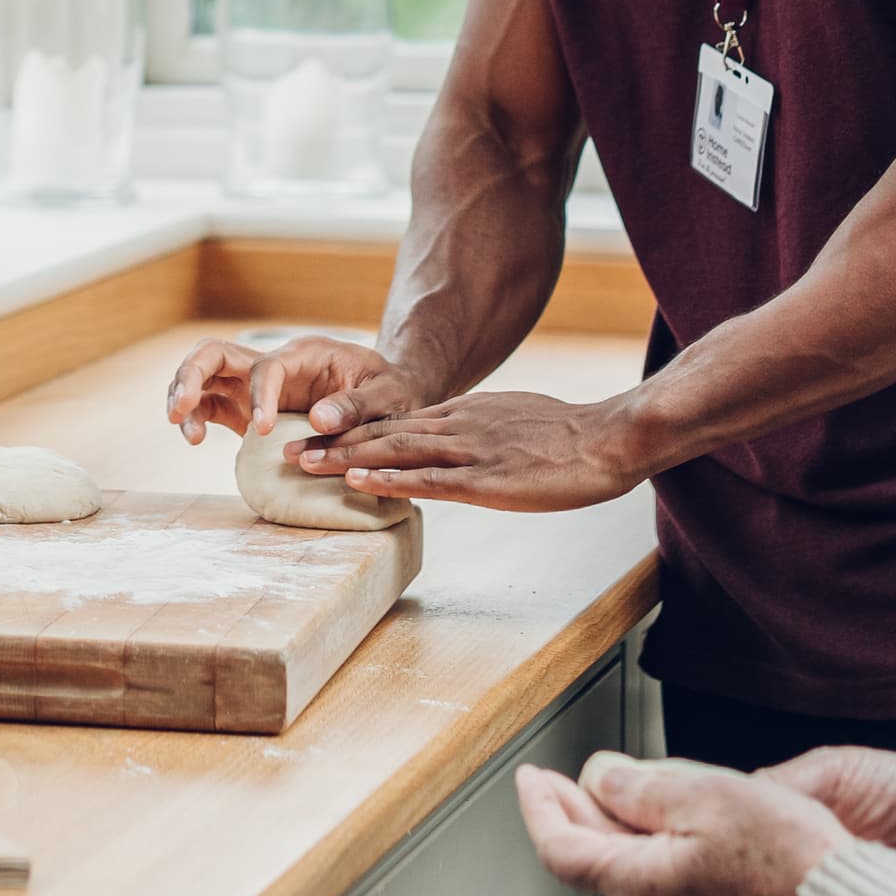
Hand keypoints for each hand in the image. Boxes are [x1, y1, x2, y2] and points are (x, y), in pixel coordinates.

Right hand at [162, 333, 423, 444]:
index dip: (258, 394)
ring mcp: (254, 387)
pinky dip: (196, 417)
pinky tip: (194, 438)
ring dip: (185, 398)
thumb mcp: (388, 394)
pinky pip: (210, 406)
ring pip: (204, 377)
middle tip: (181, 409)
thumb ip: (357, 405)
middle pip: (214, 354)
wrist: (386, 398)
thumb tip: (319, 419)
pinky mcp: (246, 409)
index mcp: (303, 355)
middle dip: (191, 376)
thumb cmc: (389, 389)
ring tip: (186, 432)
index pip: (266, 366)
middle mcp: (272, 366)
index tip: (263, 429)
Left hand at [302, 389, 643, 510]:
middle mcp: (459, 425)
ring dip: (345, 458)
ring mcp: (471, 451)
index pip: (396, 420)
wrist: (609, 437)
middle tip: (286, 450)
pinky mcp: (488, 479)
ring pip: (395, 450)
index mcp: (465, 413)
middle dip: (331, 442)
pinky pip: (430, 478)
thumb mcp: (515, 420)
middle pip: (383, 431)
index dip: (352, 429)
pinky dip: (390, 479)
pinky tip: (360, 482)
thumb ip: (481, 430)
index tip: (314, 436)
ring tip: (303, 464)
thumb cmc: (570, 436)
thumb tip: (457, 444)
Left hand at [513, 752, 843, 895]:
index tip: (531, 779)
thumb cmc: (788, 857)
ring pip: (637, 869)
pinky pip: (675, 880)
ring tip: (621, 789)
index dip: (539, 809)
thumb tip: (604, 782)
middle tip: (563, 781)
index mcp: (644, 881)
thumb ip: (644, 789)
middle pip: (597, 859)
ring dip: (619, 828)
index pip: (563, 849)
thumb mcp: (706, 796)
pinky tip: (678, 823)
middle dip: (576, 813)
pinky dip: (660, 846)